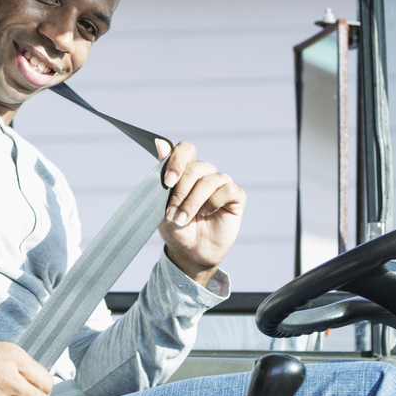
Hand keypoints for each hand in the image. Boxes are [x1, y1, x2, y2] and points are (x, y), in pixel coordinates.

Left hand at [156, 140, 245, 286]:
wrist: (189, 253)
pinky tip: (207, 213)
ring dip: (193, 201)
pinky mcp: (235, 198)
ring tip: (184, 219)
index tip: (167, 182)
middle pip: (196, 168)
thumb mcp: (161, 204)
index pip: (186, 149)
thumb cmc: (176, 228)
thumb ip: (163, 174)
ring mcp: (221, 185)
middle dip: (181, 192)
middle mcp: (205, 174)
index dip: (177, 161)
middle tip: (172, 214)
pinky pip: (228, 190)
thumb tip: (160, 143)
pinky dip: (214, 202)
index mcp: (186, 171)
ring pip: (210, 180)